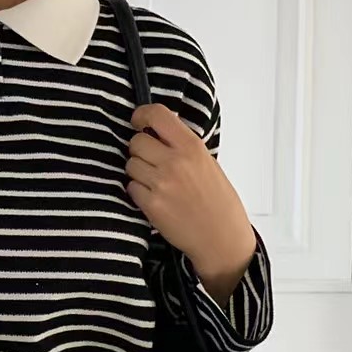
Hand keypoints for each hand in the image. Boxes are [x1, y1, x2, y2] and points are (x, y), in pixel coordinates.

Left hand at [126, 103, 256, 306]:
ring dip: (138, 172)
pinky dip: (138, 192)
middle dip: (139, 150)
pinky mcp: (151, 205)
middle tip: (151, 161)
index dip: (142, 115)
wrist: (220, 236)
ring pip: (130, 165)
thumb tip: (156, 132)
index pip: (157, 115)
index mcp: (191, 146)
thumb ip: (182, 145)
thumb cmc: (217, 200)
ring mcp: (161, 184)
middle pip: (136, 142)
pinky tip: (154, 197)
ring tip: (156, 182)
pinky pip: (131, 188)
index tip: (138, 121)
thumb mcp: (206, 162)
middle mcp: (175, 162)